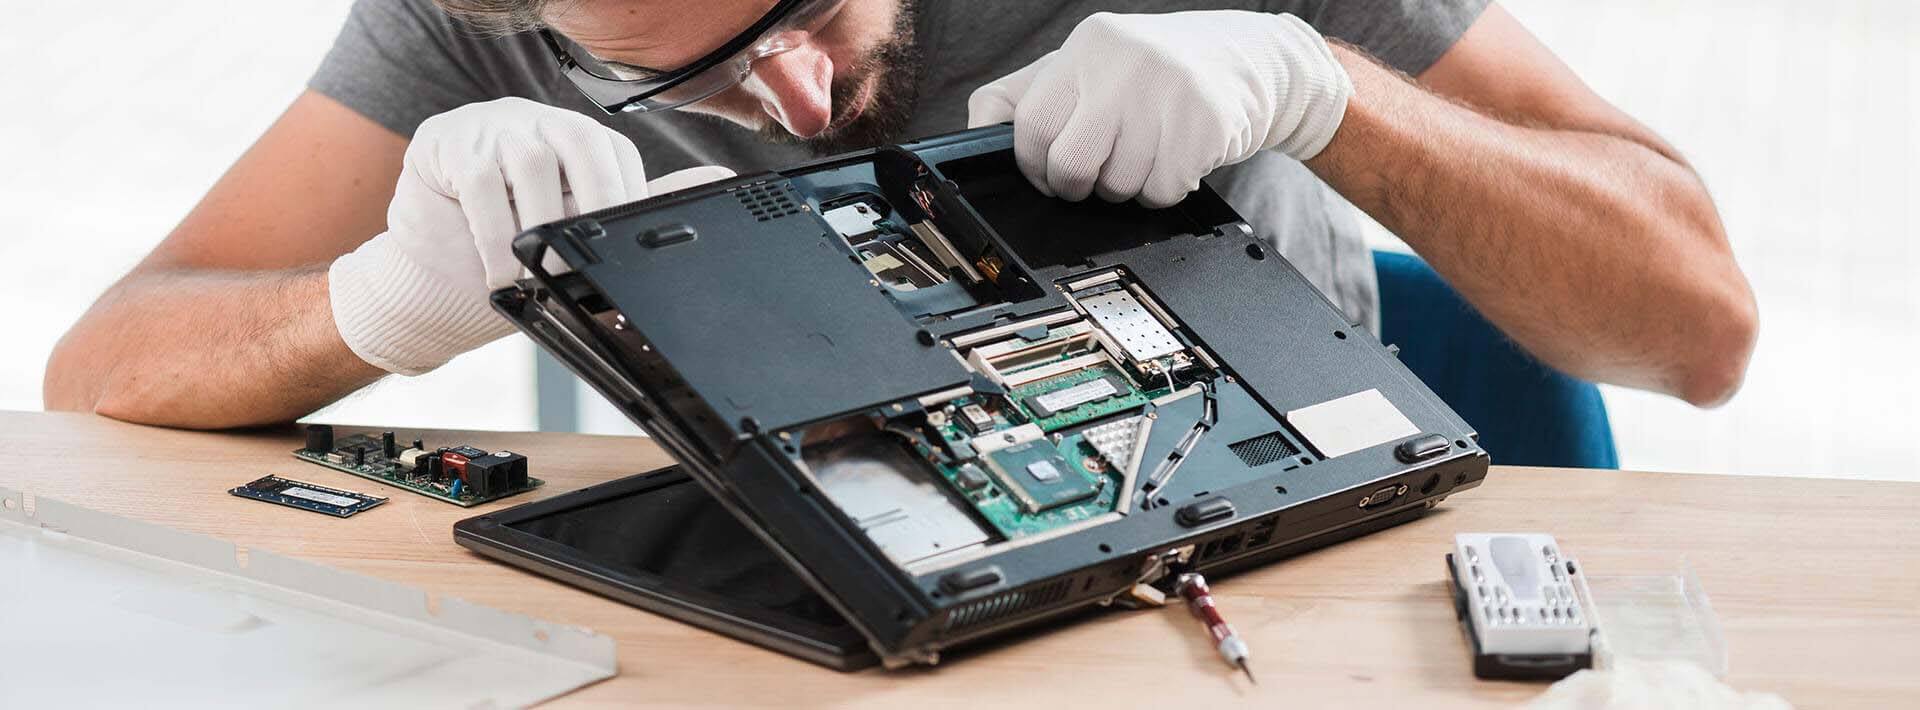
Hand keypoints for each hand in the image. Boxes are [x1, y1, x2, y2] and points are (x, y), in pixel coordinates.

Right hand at [329, 97, 732, 374]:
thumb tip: (716, 181)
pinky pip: (478, 181)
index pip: (618, 156)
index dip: (623, 206)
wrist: (430, 283)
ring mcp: (492, 125)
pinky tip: (497, 272)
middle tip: (579, 268)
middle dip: (592, 209)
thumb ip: (635, 209)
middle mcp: (539, 120)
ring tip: (533, 276)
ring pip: (531, 163)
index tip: (617, 259)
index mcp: (578, 139)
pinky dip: (493, 233)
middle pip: (582, 145)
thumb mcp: (576, 238)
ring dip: (537, 228)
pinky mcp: (445, 141)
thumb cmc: (508, 257)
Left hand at [967, 11, 1351, 206]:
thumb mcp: (1088, 66)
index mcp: (1087, 46)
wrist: (1251, 62)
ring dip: (1124, 188)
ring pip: (1116, 184)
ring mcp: (1169, 93)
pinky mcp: (1206, 126)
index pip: (1029, 125)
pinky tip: (1174, 159)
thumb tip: (973, 134)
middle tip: (1095, 173)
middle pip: (1069, 164)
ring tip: (1143, 155)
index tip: (1048, 172)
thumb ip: (1026, 95)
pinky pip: (1160, 192)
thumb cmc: (1155, 73)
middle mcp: (1125, 62)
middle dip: (1076, 185)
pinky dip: (1162, 192)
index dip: (1033, 165)